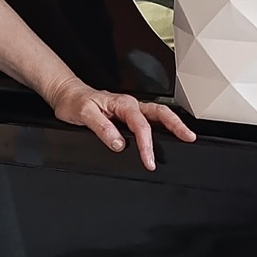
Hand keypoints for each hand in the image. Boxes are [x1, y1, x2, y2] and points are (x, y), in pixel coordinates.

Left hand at [46, 78, 194, 170]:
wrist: (67, 95)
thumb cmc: (74, 102)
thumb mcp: (84, 115)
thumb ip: (102, 128)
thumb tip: (118, 143)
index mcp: (121, 104)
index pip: (140, 126)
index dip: (147, 144)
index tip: (149, 160)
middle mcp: (128, 105)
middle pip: (160, 114)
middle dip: (176, 126)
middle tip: (189, 138)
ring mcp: (130, 110)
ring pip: (158, 115)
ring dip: (173, 124)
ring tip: (186, 136)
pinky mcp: (127, 115)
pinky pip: (149, 119)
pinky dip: (162, 126)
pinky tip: (168, 134)